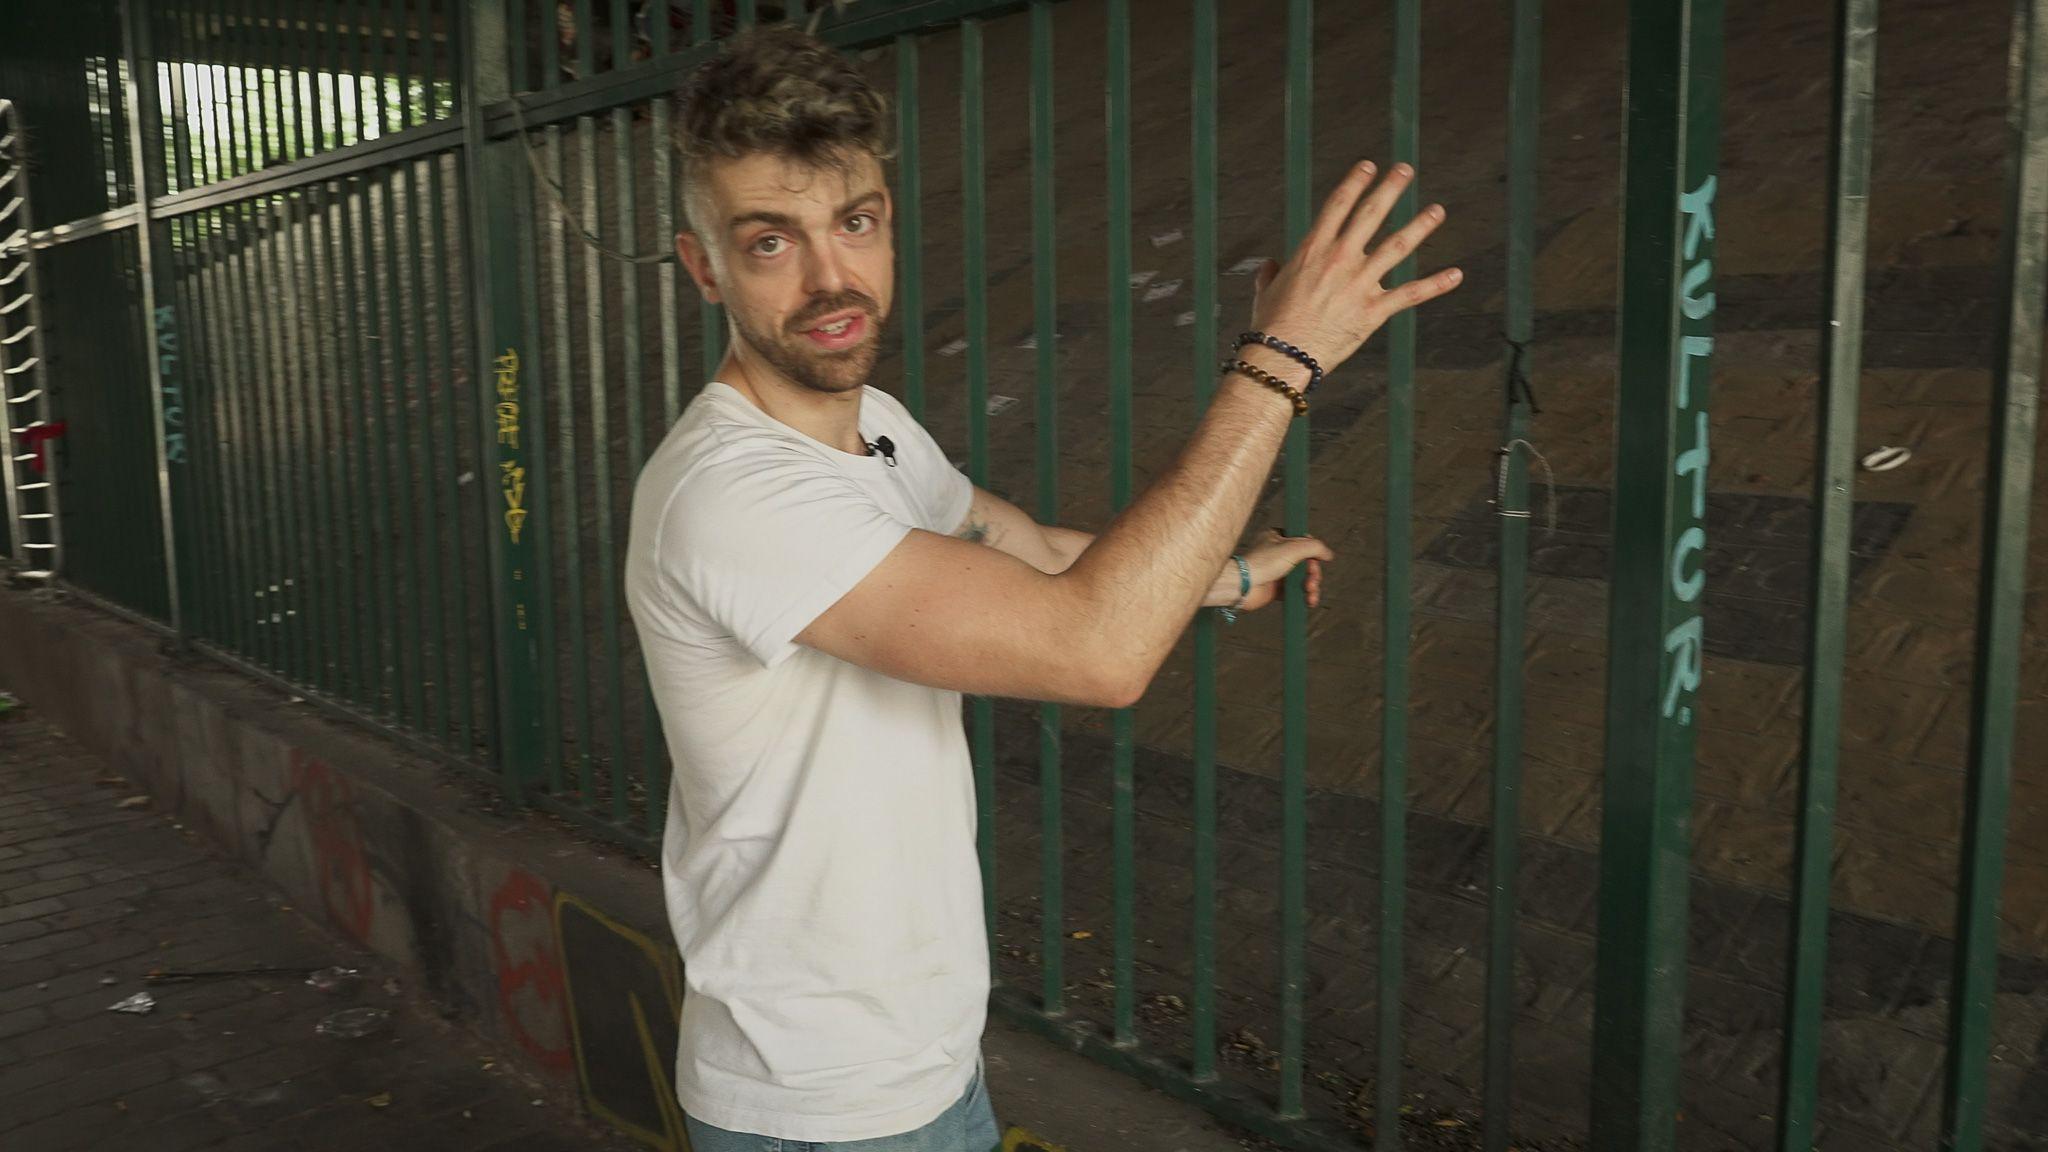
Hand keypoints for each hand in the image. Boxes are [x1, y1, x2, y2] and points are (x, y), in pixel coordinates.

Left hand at [1208, 530, 1333, 613]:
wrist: (1243, 586)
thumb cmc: (1262, 563)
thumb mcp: (1293, 548)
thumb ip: (1315, 547)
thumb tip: (1328, 554)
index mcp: (1277, 537)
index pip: (1304, 541)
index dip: (1313, 552)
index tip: (1316, 560)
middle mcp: (1277, 553)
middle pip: (1306, 561)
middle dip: (1313, 573)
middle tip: (1312, 580)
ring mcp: (1277, 571)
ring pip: (1303, 578)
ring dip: (1311, 586)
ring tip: (1310, 593)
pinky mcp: (1276, 588)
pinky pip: (1296, 591)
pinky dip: (1304, 596)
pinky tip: (1309, 601)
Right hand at [1248, 161, 1461, 375]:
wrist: (1283, 355)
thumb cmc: (1271, 325)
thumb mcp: (1266, 292)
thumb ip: (1271, 274)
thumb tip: (1270, 265)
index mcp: (1313, 250)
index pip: (1337, 205)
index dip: (1354, 183)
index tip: (1368, 166)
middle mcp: (1340, 259)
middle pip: (1371, 214)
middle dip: (1390, 189)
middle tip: (1405, 170)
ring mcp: (1360, 283)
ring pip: (1398, 246)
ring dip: (1420, 226)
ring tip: (1437, 210)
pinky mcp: (1374, 310)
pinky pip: (1411, 294)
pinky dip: (1436, 284)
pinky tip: (1456, 274)